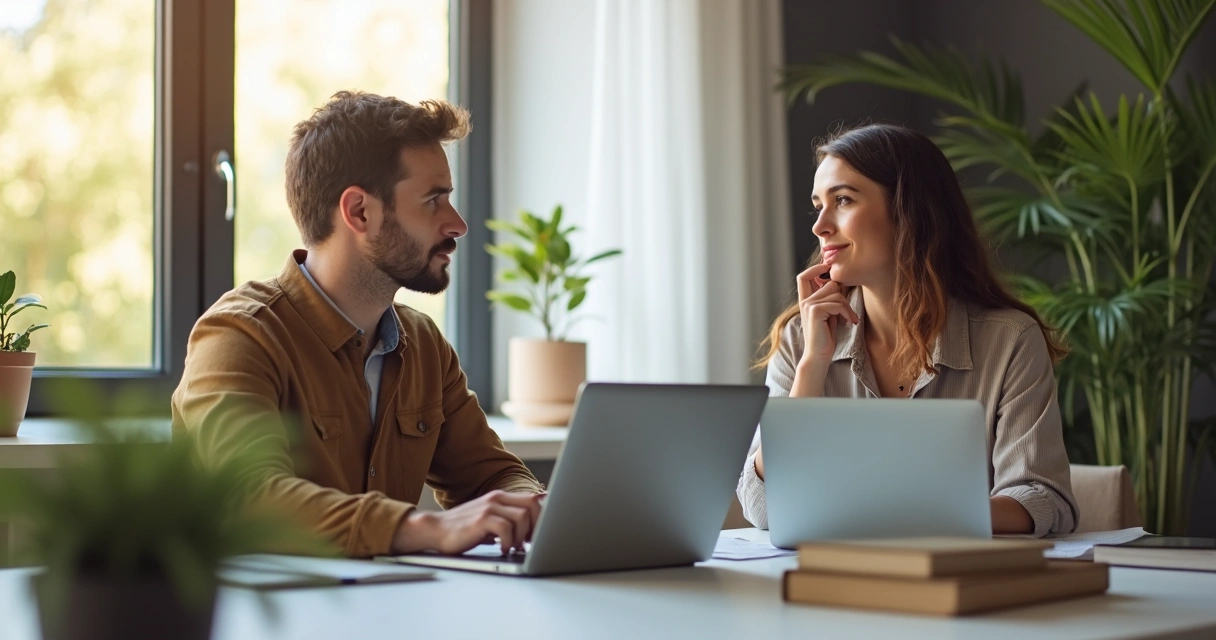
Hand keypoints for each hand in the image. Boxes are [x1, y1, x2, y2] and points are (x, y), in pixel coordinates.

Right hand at [391, 490, 544, 554]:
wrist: (435, 530)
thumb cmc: (464, 529)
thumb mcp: (489, 520)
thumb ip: (508, 520)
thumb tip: (533, 528)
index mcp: (501, 497)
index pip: (534, 500)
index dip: (542, 518)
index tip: (539, 535)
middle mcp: (497, 499)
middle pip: (533, 506)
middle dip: (536, 527)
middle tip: (529, 543)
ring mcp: (489, 508)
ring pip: (522, 517)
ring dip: (522, 536)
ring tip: (514, 548)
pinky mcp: (481, 519)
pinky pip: (506, 528)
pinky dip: (508, 542)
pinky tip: (502, 550)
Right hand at [795, 263, 859, 366]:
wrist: (819, 356)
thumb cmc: (826, 337)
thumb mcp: (829, 314)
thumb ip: (830, 298)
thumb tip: (841, 281)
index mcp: (805, 301)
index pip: (803, 276)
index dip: (816, 269)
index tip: (829, 268)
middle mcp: (804, 301)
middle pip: (829, 283)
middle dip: (843, 295)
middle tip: (848, 310)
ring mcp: (808, 305)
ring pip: (836, 292)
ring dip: (848, 306)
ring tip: (850, 318)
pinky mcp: (815, 311)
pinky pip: (838, 303)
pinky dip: (848, 313)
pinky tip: (850, 322)